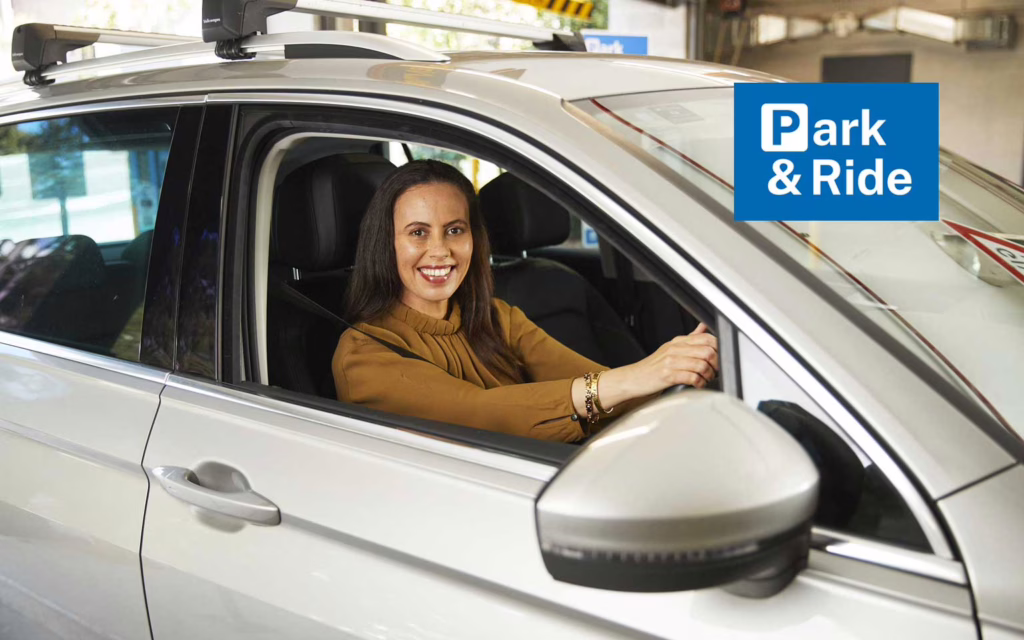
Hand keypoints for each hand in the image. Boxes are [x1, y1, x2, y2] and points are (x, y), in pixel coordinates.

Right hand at [570, 324, 718, 417]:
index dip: (718, 349)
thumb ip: (689, 338)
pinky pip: (691, 377)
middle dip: (716, 364)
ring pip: (702, 364)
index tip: (719, 359)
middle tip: (715, 372)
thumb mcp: (671, 348)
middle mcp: (675, 349)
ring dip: (709, 376)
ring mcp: (671, 361)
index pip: (706, 338)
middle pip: (707, 351)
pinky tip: (697, 385)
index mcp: (678, 341)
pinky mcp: (667, 375)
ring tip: (706, 380)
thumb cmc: (652, 367)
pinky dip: (699, 383)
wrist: (632, 379)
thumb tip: (703, 327)